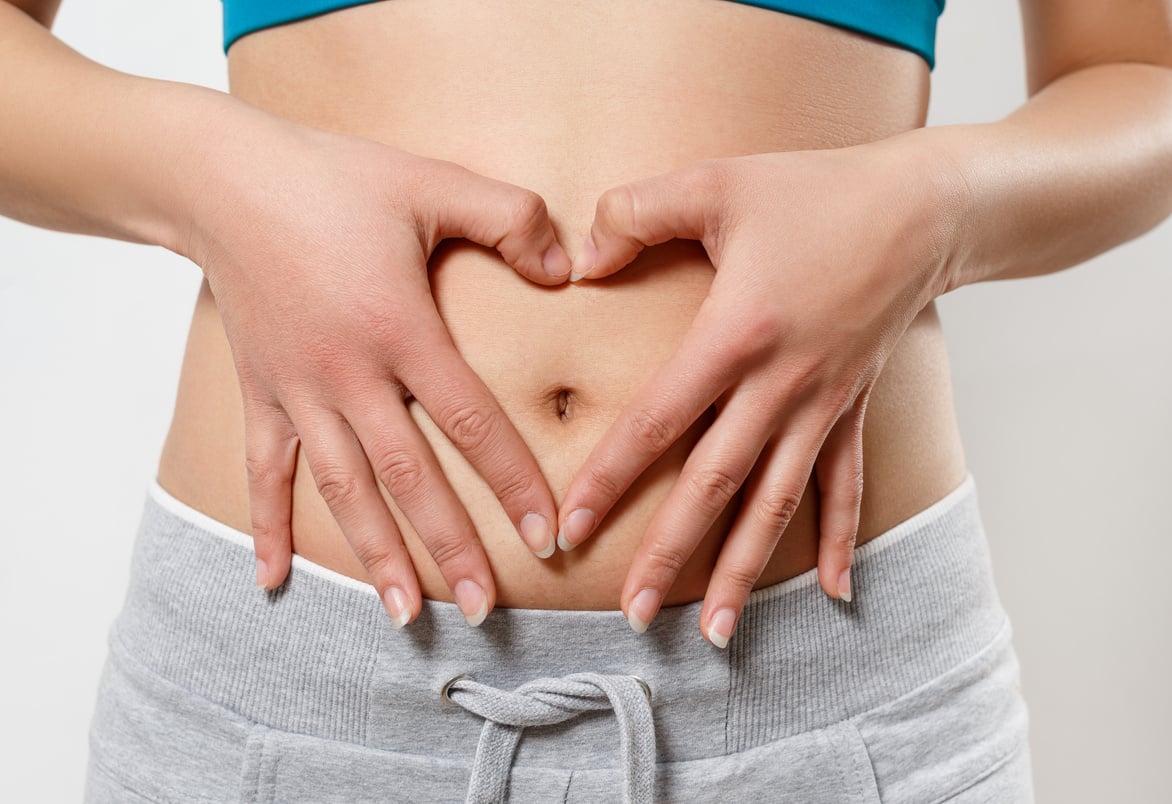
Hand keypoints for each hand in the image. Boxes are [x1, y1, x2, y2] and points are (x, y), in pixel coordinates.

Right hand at [184, 114, 571, 626]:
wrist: (223, 179)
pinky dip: (266, 524)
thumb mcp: (432, 182)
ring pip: (341, 489)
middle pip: (408, 476)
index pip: (470, 421)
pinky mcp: (260, 391)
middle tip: (484, 608)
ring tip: (406, 615)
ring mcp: (298, 390)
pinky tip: (273, 579)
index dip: (512, 481)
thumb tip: (568, 269)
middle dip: (450, 546)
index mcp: (399, 328)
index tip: (548, 536)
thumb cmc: (332, 179)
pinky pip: (263, 470)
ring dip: (374, 554)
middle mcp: (348, 374)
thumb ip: (511, 219)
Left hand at [557, 137, 962, 644]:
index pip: (657, 423)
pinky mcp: (854, 408)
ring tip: (714, 632)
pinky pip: (846, 485)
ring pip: (777, 504)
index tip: (571, 531)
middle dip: (668, 553)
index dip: (609, 480)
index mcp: (737, 334)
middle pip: (714, 485)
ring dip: (743, 570)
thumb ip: (635, 213)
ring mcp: (824, 405)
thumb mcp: (717, 182)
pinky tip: (831, 592)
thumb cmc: (817, 189)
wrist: (924, 206)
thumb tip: (579, 262)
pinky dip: (839, 539)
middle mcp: (781, 385)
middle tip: (630, 614)